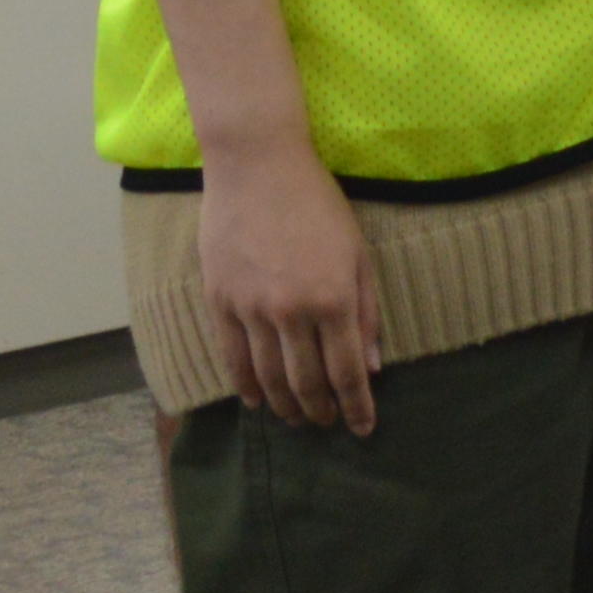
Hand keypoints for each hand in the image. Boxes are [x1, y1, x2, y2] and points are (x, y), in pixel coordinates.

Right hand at [199, 142, 380, 433]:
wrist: (257, 164)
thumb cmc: (316, 202)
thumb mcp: (357, 252)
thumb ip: (366, 311)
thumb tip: (372, 367)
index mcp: (334, 299)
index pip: (346, 373)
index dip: (356, 408)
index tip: (362, 429)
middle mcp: (292, 311)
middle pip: (306, 383)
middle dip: (320, 412)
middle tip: (326, 424)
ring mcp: (251, 307)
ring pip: (268, 377)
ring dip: (285, 405)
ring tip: (295, 418)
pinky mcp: (220, 299)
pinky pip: (232, 356)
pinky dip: (245, 386)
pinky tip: (256, 400)